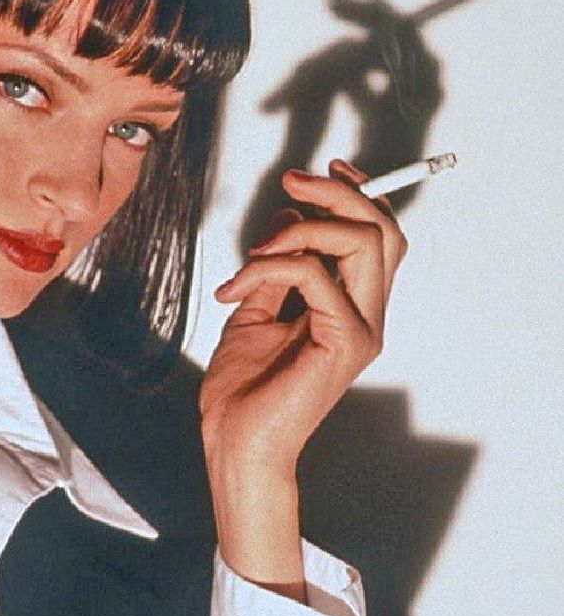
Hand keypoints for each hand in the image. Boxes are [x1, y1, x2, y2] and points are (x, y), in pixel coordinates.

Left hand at [200, 160, 406, 588]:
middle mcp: (367, 315)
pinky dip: (271, 268)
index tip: (320, 173)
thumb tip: (287, 221)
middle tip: (292, 184)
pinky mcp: (344, 343)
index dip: (358, 194)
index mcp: (352, 307)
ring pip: (363, 243)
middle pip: (381, 230)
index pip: (379, 236)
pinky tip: (237, 288)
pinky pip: (316, 277)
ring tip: (255, 250)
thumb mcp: (253, 311)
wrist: (235, 442)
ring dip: (305, 227)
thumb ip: (275, 268)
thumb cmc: (243, 389)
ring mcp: (361, 330)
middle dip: (337, 194)